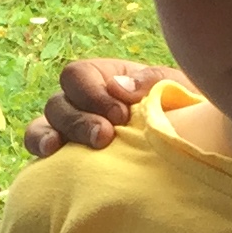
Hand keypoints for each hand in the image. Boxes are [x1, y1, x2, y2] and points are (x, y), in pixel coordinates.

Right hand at [22, 58, 176, 157]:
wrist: (192, 156)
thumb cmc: (187, 118)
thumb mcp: (181, 91)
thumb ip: (155, 80)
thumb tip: (119, 87)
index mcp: (107, 79)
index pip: (80, 75)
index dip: (93, 93)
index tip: (121, 114)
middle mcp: (83, 102)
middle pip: (60, 100)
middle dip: (80, 119)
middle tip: (105, 137)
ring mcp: (72, 129)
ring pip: (46, 122)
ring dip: (54, 133)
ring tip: (61, 148)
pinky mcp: (66, 157)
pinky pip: (40, 146)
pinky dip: (39, 146)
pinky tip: (49, 155)